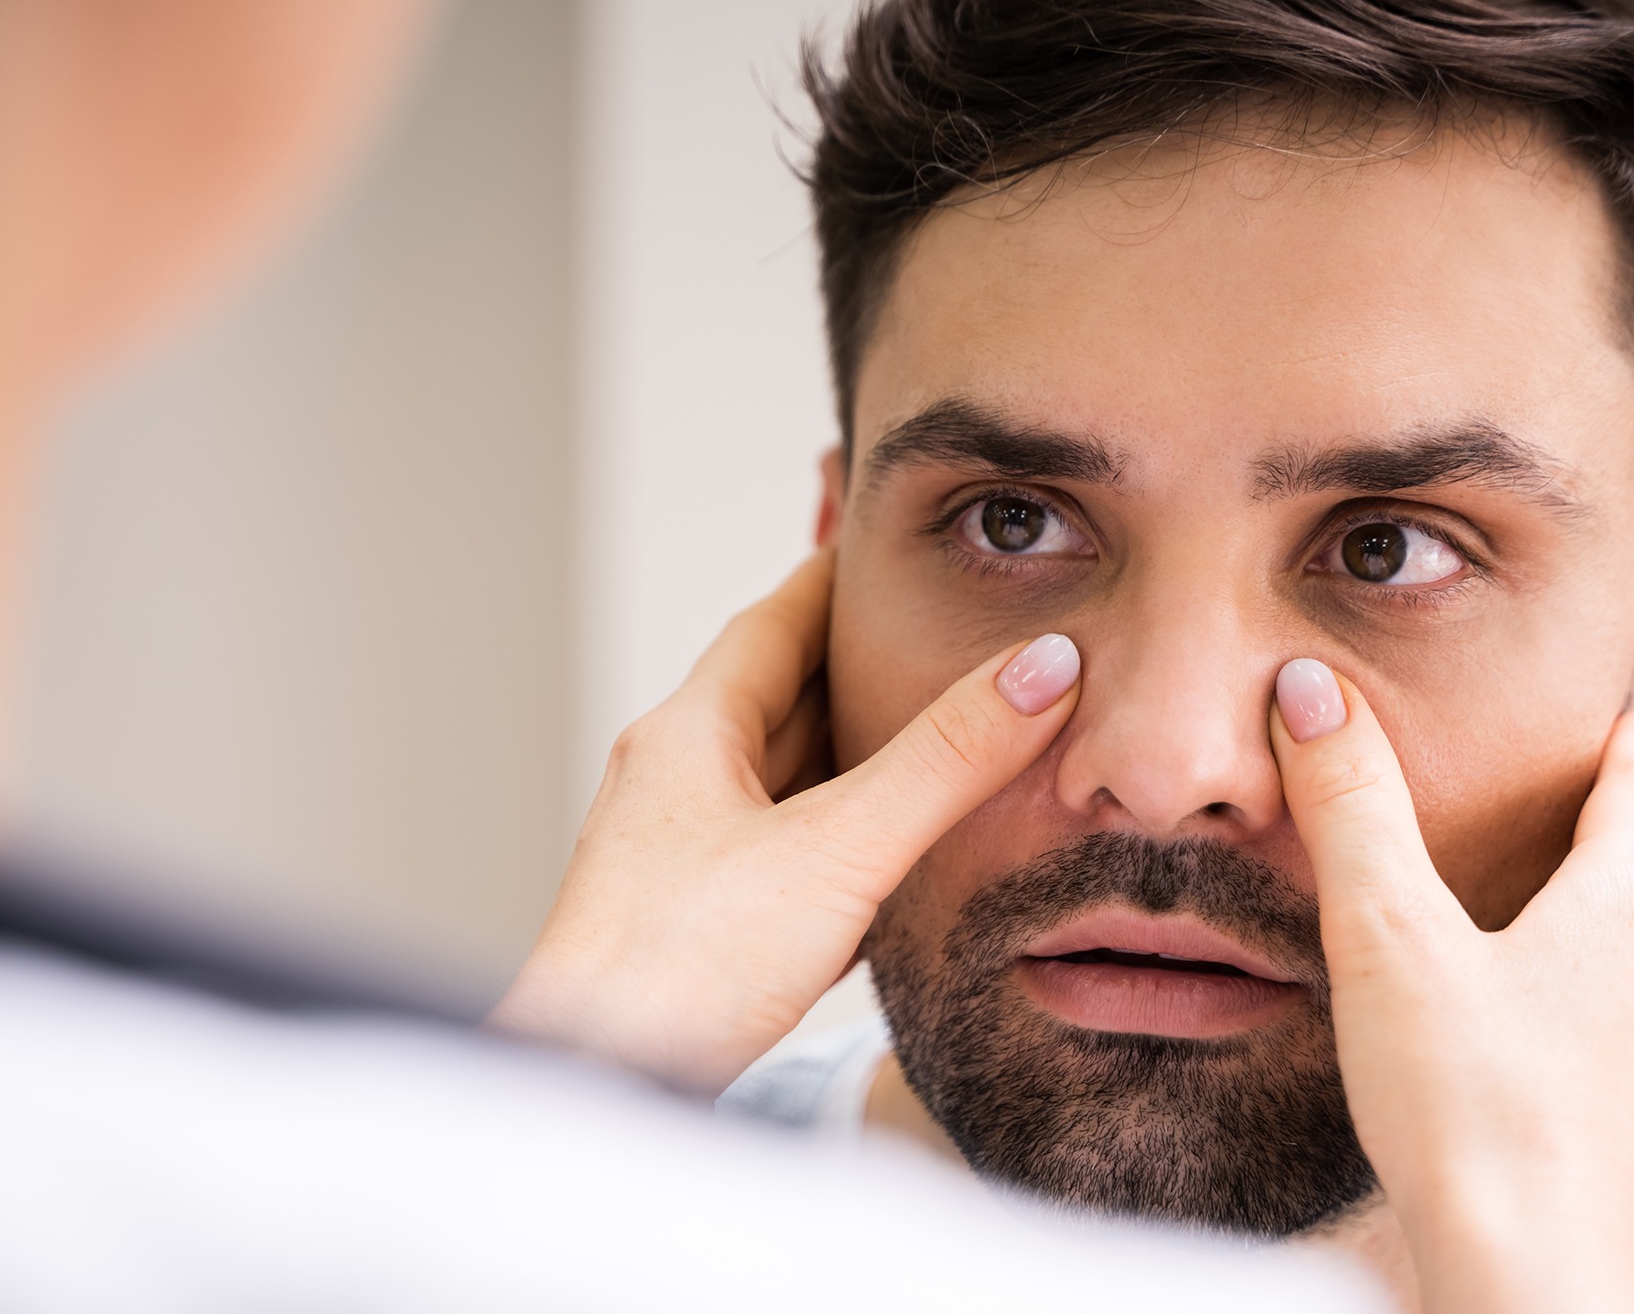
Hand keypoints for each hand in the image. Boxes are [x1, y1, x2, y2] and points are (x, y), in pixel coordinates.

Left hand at [492, 550, 1082, 1094]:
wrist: (592, 1087)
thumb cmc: (677, 968)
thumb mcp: (836, 850)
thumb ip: (943, 762)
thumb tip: (1040, 667)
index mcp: (690, 734)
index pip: (774, 621)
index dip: (836, 578)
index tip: (888, 545)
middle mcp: (675, 783)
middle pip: (781, 699)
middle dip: (862, 670)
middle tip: (942, 636)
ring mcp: (678, 859)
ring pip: (783, 783)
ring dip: (855, 760)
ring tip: (936, 738)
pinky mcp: (695, 929)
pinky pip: (781, 859)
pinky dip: (840, 842)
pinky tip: (885, 865)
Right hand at [1269, 659, 1633, 1313]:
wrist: (1533, 1285)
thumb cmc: (1470, 1116)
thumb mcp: (1388, 939)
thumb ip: (1351, 810)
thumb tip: (1315, 693)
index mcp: (1630, 907)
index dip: (1619, 735)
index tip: (1607, 705)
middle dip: (1610, 821)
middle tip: (1565, 789)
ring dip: (1602, 917)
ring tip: (1541, 905)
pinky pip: (1632, 1033)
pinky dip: (1592, 1001)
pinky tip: (1533, 1031)